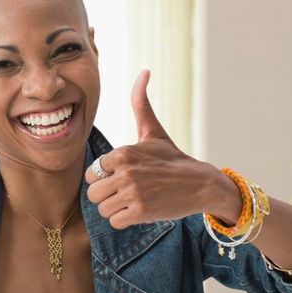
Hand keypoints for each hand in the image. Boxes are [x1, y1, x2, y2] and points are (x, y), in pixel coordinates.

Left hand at [84, 70, 218, 228]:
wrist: (200, 184)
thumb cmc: (171, 158)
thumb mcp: (153, 131)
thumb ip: (141, 103)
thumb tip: (144, 71)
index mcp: (122, 152)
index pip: (91, 172)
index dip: (104, 177)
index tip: (122, 176)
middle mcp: (125, 172)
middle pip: (93, 193)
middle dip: (106, 195)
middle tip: (124, 193)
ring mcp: (132, 193)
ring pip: (101, 208)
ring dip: (115, 209)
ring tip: (132, 201)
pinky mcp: (140, 212)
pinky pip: (114, 221)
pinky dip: (123, 220)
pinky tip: (137, 211)